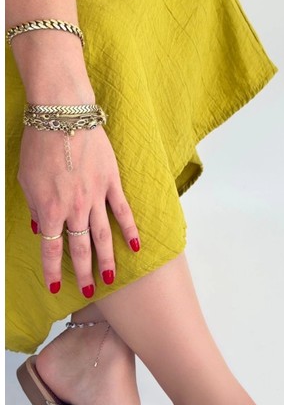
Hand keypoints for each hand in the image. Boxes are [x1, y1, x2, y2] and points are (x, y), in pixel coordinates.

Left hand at [17, 124, 140, 295]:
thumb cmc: (39, 143)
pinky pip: (122, 211)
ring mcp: (95, 196)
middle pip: (80, 248)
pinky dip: (130, 230)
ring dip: (107, 259)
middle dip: (83, 272)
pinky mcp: (111, 183)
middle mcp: (74, 207)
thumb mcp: (26, 178)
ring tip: (111, 279)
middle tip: (89, 291)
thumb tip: (40, 228)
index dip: (52, 270)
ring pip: (102, 235)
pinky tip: (136, 246)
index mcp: (49, 207)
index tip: (55, 288)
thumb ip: (35, 207)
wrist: (62, 114)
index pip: (51, 248)